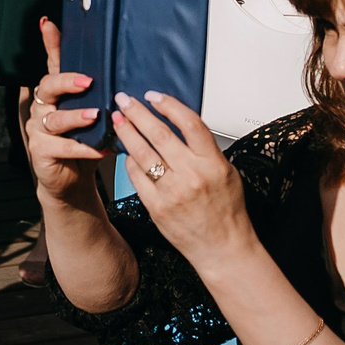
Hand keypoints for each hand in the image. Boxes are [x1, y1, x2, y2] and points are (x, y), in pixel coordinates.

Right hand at [24, 16, 111, 206]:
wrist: (72, 180)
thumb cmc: (86, 143)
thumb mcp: (96, 115)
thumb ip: (104, 97)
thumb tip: (127, 75)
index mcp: (58, 93)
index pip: (53, 63)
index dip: (51, 43)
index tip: (49, 23)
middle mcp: (44, 106)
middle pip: (48, 85)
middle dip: (67, 81)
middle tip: (87, 82)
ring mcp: (39, 128)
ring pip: (54, 118)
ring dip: (76, 116)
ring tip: (95, 116)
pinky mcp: (41, 150)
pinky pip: (60, 146)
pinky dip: (81, 147)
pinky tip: (99, 148)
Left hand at [108, 89, 255, 265]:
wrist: (223, 248)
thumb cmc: (227, 211)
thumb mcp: (227, 173)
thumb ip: (205, 150)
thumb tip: (180, 125)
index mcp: (213, 163)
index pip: (189, 123)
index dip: (169, 105)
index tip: (154, 96)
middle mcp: (191, 175)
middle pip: (159, 134)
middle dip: (138, 113)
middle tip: (124, 100)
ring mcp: (171, 192)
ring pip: (142, 153)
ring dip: (127, 133)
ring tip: (118, 120)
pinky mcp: (156, 207)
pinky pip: (136, 177)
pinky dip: (129, 161)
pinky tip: (127, 152)